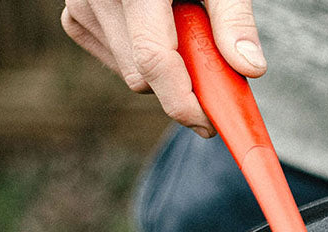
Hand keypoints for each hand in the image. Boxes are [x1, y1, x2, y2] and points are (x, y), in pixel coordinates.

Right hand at [61, 0, 265, 136]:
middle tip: (211, 67)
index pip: (154, 60)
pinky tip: (155, 30)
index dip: (183, 102)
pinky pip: (113, 60)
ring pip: (129, 74)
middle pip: (143, 76)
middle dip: (181, 85)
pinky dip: (138, 58)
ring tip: (180, 28)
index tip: (209, 123)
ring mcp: (82, 7)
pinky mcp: (76, 17)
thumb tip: (250, 69)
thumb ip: (234, 20)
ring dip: (161, 69)